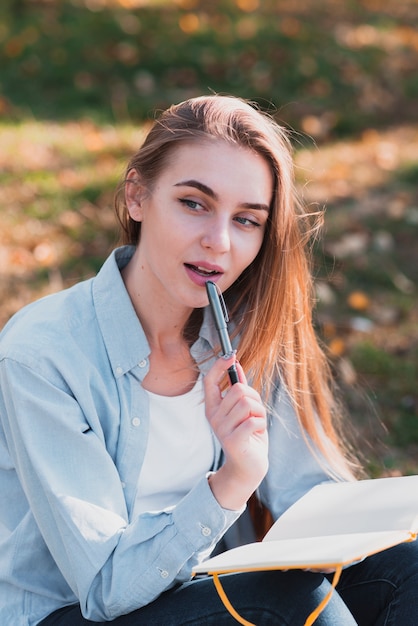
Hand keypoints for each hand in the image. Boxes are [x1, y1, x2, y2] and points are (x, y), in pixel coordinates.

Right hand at [203, 354, 268, 510]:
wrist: (248, 467)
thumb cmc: (247, 436)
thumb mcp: (242, 410)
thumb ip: (237, 389)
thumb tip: (236, 365)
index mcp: (213, 408)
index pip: (209, 381)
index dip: (219, 366)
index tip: (231, 355)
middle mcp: (213, 417)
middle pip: (238, 389)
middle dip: (254, 398)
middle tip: (256, 412)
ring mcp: (221, 429)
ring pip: (247, 403)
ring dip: (259, 412)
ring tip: (256, 423)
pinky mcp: (233, 440)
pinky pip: (253, 419)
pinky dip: (261, 423)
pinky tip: (257, 432)